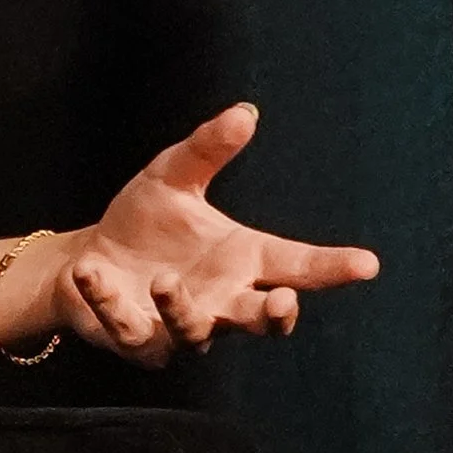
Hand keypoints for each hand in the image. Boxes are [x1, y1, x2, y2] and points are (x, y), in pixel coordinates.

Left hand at [54, 105, 378, 368]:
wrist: (85, 261)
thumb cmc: (144, 222)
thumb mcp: (171, 176)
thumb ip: (207, 150)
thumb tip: (244, 112)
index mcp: (243, 261)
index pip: (299, 266)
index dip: (333, 268)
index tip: (367, 264)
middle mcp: (221, 300)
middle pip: (262, 321)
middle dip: (275, 317)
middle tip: (282, 304)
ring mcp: (180, 327)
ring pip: (196, 333)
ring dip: (182, 310)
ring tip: (164, 280)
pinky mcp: (136, 340)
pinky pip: (128, 329)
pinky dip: (107, 302)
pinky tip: (90, 272)